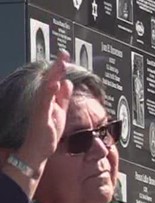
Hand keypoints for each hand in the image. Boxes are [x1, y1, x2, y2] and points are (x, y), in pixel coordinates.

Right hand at [16, 52, 72, 169]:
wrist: (39, 148)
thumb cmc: (47, 131)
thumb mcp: (60, 110)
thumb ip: (63, 97)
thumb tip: (67, 82)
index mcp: (49, 98)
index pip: (55, 79)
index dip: (60, 67)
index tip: (65, 55)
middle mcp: (43, 100)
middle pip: (50, 79)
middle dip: (57, 66)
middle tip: (63, 54)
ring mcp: (40, 107)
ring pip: (46, 88)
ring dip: (53, 75)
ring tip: (60, 64)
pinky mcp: (40, 116)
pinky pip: (44, 102)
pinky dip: (49, 93)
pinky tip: (54, 84)